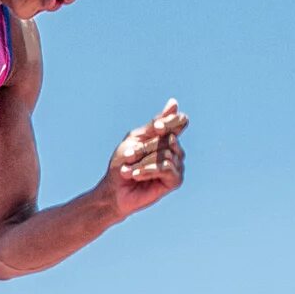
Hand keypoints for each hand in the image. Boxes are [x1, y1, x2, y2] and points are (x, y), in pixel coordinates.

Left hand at [95, 99, 187, 218]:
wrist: (114, 190)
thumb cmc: (122, 164)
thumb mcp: (135, 139)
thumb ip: (155, 124)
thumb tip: (174, 103)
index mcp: (165, 137)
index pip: (180, 121)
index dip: (171, 122)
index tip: (156, 127)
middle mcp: (175, 150)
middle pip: (169, 139)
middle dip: (144, 148)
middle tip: (127, 157)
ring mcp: (177, 165)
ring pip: (166, 154)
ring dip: (142, 161)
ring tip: (127, 169)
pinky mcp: (175, 180)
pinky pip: (167, 168)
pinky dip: (148, 170)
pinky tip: (136, 175)